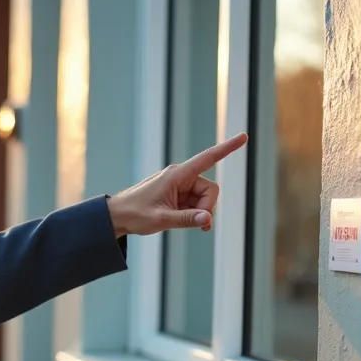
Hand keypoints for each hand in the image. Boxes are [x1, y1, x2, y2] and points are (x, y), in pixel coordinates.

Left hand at [107, 133, 247, 236]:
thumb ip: (187, 219)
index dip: (227, 148)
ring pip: (204, 198)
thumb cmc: (135, 214)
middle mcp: (180, 176)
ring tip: (183, 223)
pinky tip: (190, 224)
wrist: (117, 216)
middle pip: (210, 189)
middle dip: (207, 207)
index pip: (207, 158)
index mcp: (177, 175)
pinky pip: (195, 203)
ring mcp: (179, 185)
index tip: (244, 137)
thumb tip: (208, 220)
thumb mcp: (162, 219)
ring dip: (200, 213)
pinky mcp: (177, 194)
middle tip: (196, 224)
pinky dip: (195, 214)